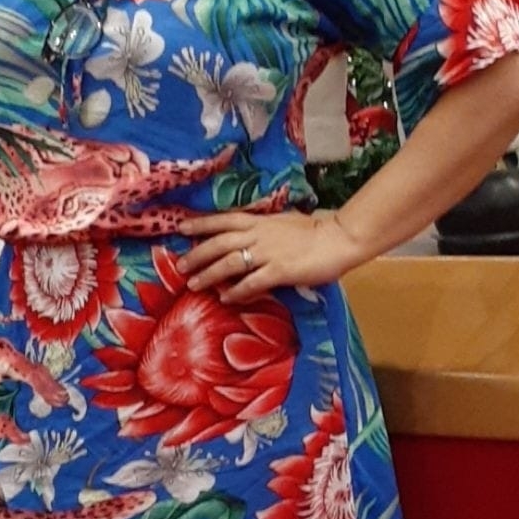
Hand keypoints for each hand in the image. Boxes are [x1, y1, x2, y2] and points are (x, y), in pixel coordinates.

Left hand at [177, 209, 366, 303]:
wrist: (339, 238)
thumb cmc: (315, 232)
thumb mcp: (283, 223)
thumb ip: (263, 230)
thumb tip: (247, 238)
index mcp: (260, 221)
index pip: (223, 219)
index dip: (201, 223)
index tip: (180, 226)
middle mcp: (259, 234)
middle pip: (219, 243)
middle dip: (197, 254)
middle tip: (179, 266)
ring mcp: (268, 253)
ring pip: (230, 263)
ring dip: (209, 274)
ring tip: (193, 284)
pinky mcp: (280, 271)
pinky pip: (252, 283)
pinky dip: (236, 291)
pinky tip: (225, 298)